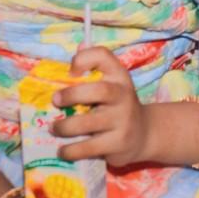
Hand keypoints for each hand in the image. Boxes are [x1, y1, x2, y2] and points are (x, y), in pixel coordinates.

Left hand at [51, 47, 149, 166]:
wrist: (144, 134)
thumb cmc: (117, 105)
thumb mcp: (111, 83)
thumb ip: (93, 67)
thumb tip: (78, 46)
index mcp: (119, 76)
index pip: (104, 56)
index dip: (84, 59)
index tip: (70, 71)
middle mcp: (123, 96)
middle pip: (100, 90)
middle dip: (73, 95)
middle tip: (56, 101)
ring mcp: (123, 120)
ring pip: (90, 123)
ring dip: (65, 126)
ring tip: (54, 128)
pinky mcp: (118, 144)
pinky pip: (89, 148)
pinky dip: (71, 150)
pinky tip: (63, 150)